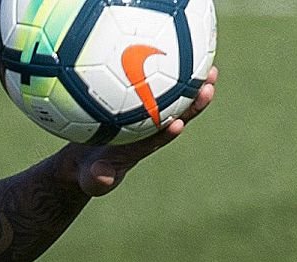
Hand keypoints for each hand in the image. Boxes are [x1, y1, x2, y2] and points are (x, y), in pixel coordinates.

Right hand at [66, 66, 217, 197]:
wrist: (87, 162)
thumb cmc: (89, 172)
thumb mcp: (89, 179)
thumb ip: (97, 179)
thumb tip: (99, 175)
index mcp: (140, 148)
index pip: (156, 140)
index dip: (167, 133)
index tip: (177, 125)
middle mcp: (150, 131)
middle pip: (176, 115)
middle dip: (194, 102)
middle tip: (209, 86)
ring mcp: (149, 117)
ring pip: (174, 97)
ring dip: (190, 80)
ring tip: (208, 63)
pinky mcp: (143, 105)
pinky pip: (155, 84)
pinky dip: (163, 68)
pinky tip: (167, 46)